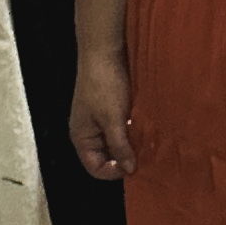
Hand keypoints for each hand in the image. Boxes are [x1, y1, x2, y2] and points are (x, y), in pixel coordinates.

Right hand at [70, 50, 135, 178]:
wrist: (103, 52)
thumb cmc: (104, 85)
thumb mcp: (113, 119)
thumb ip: (120, 146)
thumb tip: (130, 169)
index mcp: (81, 138)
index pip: (95, 168)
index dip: (113, 172)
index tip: (133, 165)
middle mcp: (87, 133)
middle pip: (105, 158)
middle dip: (123, 159)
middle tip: (143, 155)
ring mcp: (97, 122)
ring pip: (114, 144)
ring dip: (129, 145)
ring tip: (144, 142)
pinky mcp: (108, 111)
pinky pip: (119, 130)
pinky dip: (130, 132)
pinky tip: (142, 128)